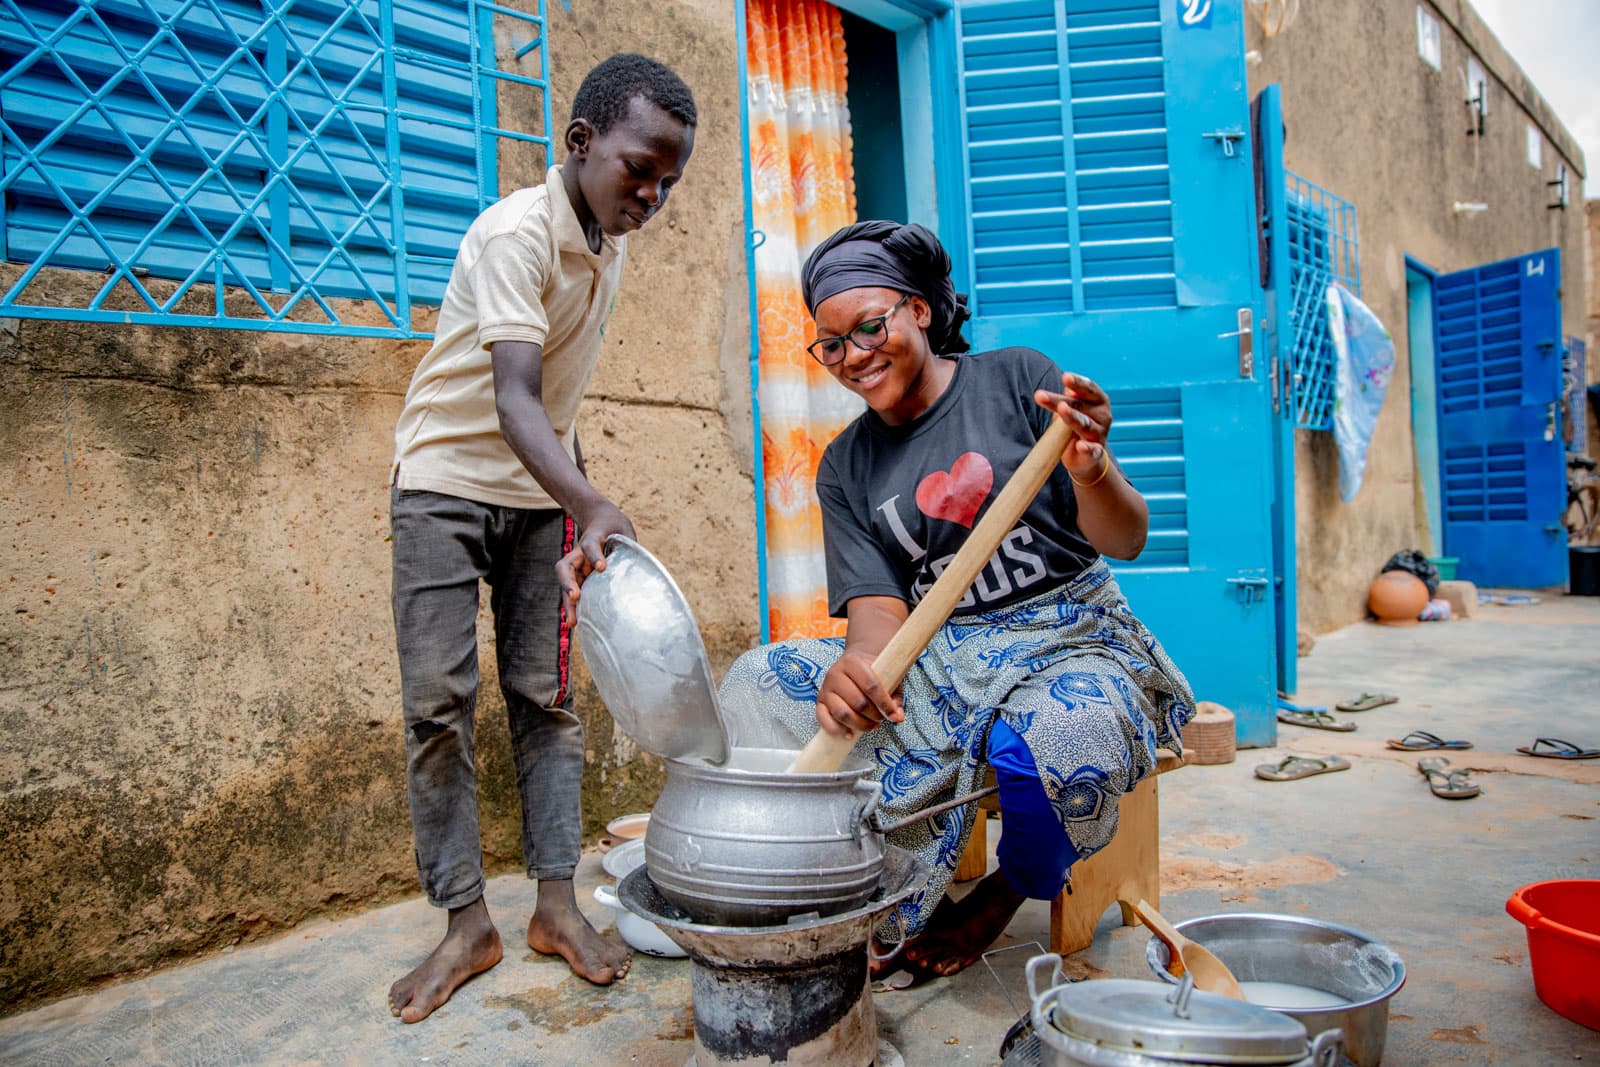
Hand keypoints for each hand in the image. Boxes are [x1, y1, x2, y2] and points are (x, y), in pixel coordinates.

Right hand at [556, 499, 635, 625]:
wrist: (600, 520)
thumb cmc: (615, 527)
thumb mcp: (625, 532)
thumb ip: (630, 548)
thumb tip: (642, 573)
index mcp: (592, 537)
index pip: (590, 545)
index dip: (594, 556)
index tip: (601, 568)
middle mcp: (579, 553)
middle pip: (567, 568)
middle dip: (568, 584)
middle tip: (575, 598)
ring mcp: (578, 565)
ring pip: (567, 582)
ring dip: (568, 602)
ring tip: (573, 622)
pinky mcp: (580, 576)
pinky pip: (574, 591)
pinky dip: (575, 606)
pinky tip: (578, 622)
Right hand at [815, 650, 904, 739]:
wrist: (854, 663)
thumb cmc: (873, 672)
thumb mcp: (888, 678)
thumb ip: (895, 697)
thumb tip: (898, 717)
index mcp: (853, 662)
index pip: (870, 685)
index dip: (884, 703)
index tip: (893, 715)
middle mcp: (835, 673)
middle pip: (856, 701)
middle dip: (873, 715)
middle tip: (881, 718)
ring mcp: (825, 688)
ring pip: (841, 713)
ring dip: (859, 724)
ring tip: (871, 725)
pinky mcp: (820, 702)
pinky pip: (824, 719)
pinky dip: (837, 730)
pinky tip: (850, 735)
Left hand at [1034, 371, 1112, 481]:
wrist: (1086, 458)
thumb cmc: (1075, 427)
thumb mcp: (1070, 410)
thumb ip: (1067, 399)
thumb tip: (1068, 389)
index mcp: (1098, 400)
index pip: (1088, 388)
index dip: (1078, 382)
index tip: (1065, 377)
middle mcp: (1103, 415)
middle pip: (1079, 405)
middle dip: (1059, 400)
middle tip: (1040, 395)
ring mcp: (1100, 434)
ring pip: (1084, 424)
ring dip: (1072, 417)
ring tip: (1061, 409)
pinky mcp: (1097, 453)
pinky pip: (1093, 450)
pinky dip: (1087, 448)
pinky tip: (1081, 446)